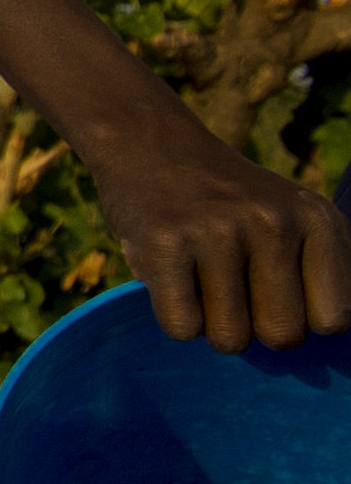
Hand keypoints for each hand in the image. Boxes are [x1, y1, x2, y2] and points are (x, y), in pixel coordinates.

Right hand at [79, 125, 350, 351]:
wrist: (151, 146)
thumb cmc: (231, 203)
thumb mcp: (294, 218)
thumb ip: (324, 272)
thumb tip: (331, 331)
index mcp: (317, 218)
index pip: (334, 319)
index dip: (303, 319)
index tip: (278, 293)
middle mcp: (273, 221)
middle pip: (283, 336)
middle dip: (258, 330)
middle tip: (237, 293)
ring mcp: (216, 230)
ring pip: (230, 338)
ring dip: (213, 326)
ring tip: (202, 282)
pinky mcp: (163, 243)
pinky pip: (183, 327)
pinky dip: (176, 318)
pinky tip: (173, 279)